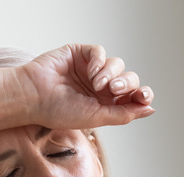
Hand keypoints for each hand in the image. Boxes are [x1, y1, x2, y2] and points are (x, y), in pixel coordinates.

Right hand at [17, 44, 154, 128]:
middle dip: (126, 84)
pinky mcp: (80, 54)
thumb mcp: (97, 117)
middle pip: (128, 79)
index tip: (144, 97)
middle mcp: (99, 87)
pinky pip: (100, 52)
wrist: (33, 97)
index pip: (131, 96)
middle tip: (114, 90)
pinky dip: (99, 61)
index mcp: (104, 104)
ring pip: (116, 64)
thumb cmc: (58, 111)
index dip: (141, 95)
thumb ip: (124, 114)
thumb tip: (150, 109)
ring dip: (111, 74)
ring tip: (97, 84)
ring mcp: (90, 69)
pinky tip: (90, 72)